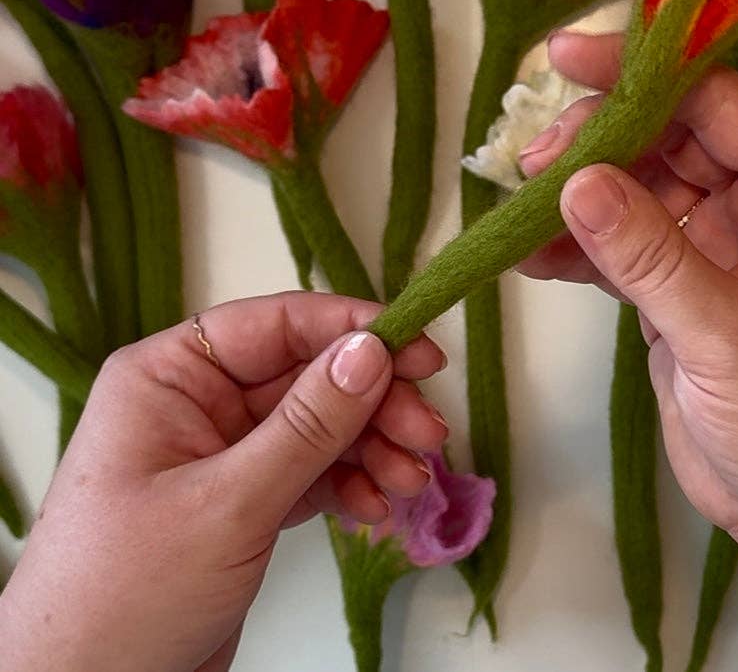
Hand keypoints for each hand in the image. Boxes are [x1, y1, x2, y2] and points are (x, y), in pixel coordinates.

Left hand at [0, 292, 447, 671]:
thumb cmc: (127, 594)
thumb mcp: (228, 503)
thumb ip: (308, 424)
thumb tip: (372, 349)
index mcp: (171, 376)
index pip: (277, 325)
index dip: (353, 329)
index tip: (420, 351)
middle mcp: (200, 402)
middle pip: (310, 376)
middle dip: (373, 404)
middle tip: (428, 434)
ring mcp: (225, 452)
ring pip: (320, 425)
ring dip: (372, 449)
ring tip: (412, 481)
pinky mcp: (245, 501)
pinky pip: (314, 471)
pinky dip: (351, 485)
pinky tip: (378, 508)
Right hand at [519, 31, 737, 554]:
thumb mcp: (728, 337)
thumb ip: (650, 255)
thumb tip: (573, 178)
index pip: (717, 102)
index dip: (641, 72)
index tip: (563, 58)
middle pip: (671, 136)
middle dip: (601, 140)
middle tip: (531, 160)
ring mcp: (720, 245)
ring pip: (641, 188)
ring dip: (581, 194)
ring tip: (519, 207)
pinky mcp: (685, 288)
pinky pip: (625, 245)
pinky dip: (579, 248)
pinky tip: (531, 255)